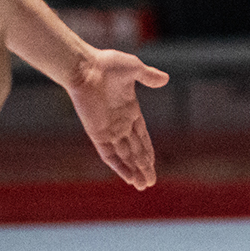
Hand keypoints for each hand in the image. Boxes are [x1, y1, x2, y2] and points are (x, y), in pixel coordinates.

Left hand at [65, 49, 170, 188]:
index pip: (142, 136)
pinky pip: (109, 154)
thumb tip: (165, 80)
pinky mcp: (97, 133)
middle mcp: (120, 123)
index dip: (147, 151)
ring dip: (134, 170)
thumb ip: (148, 76)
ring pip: (124, 156)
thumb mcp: (133, 69)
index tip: (152, 164)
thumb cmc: (107, 64)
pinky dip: (119, 166)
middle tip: (150, 182)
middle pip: (134, 150)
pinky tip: (128, 177)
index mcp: (130, 110)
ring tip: (142, 185)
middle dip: (143, 167)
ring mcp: (109, 129)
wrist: (84, 68)